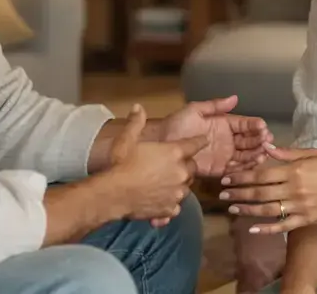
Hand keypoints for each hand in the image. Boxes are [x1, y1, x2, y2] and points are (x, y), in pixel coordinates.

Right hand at [107, 104, 207, 225]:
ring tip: (165, 183)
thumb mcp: (126, 140)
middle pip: (193, 167)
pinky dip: (171, 202)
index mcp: (174, 153)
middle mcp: (180, 172)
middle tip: (173, 165)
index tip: (203, 140)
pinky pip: (177, 205)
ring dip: (179, 184)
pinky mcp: (171, 209)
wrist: (113, 194)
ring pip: (186, 187)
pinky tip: (160, 200)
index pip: (195, 144)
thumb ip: (136, 123)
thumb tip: (138, 107)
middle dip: (186, 165)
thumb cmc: (121, 165)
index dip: (199, 141)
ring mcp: (177, 193)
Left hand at [160, 95, 272, 177]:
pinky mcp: (219, 169)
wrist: (162, 144)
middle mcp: (228, 140)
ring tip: (263, 153)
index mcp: (224, 124)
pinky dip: (246, 167)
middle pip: (249, 140)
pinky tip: (253, 164)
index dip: (254, 125)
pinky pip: (236, 169)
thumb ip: (215, 106)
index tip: (263, 127)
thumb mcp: (195, 110)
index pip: (244, 124)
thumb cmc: (177, 125)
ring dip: (256, 154)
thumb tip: (235, 98)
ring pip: (246, 155)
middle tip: (267, 141)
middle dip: (259, 140)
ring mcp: (225, 155)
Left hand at [219, 145, 316, 234]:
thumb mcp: (312, 153)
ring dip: (247, 210)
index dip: (242, 176)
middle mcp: (294, 188)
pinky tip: (252, 229)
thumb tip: (266, 147)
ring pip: (267, 209)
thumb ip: (287, 153)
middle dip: (238, 192)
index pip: (261, 173)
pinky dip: (267, 228)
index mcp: (294, 170)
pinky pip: (284, 226)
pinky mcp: (307, 219)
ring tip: (232, 209)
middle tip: (222, 193)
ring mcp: (300, 206)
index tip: (227, 177)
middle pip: (260, 192)